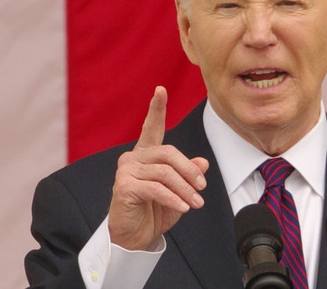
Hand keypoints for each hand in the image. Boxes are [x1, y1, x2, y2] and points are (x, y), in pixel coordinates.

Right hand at [108, 86, 208, 249]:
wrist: (135, 237)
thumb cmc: (155, 211)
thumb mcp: (178, 191)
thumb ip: (188, 175)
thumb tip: (202, 163)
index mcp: (145, 154)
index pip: (152, 127)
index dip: (156, 108)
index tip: (160, 89)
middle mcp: (133, 157)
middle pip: (168, 152)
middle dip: (189, 170)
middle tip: (202, 188)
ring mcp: (126, 171)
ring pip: (165, 172)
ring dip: (185, 189)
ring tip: (196, 203)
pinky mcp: (124, 187)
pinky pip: (156, 189)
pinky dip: (174, 199)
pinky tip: (184, 208)